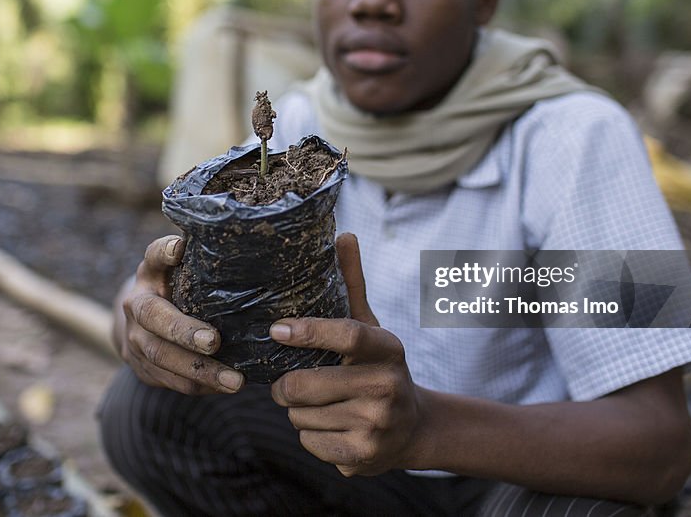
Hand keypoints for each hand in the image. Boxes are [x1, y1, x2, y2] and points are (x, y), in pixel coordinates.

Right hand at [119, 235, 244, 394]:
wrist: (140, 324)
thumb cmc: (178, 289)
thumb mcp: (185, 271)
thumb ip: (205, 262)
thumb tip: (245, 245)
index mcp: (150, 273)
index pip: (153, 256)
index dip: (165, 252)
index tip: (181, 249)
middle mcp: (137, 303)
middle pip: (154, 318)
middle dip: (184, 332)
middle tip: (215, 341)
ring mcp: (134, 338)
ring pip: (162, 357)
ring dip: (199, 371)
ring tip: (235, 381)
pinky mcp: (141, 367)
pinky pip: (169, 381)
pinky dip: (198, 386)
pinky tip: (224, 387)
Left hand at [269, 233, 427, 475]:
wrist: (413, 427)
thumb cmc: (378, 367)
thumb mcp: (369, 326)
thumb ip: (352, 283)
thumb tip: (342, 234)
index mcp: (388, 347)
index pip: (346, 334)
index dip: (309, 331)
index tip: (276, 329)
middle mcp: (386, 385)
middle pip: (306, 384)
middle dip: (286, 385)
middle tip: (286, 382)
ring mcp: (377, 423)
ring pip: (301, 415)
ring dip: (298, 411)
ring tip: (318, 404)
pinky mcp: (364, 455)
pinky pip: (309, 442)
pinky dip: (308, 435)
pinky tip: (328, 426)